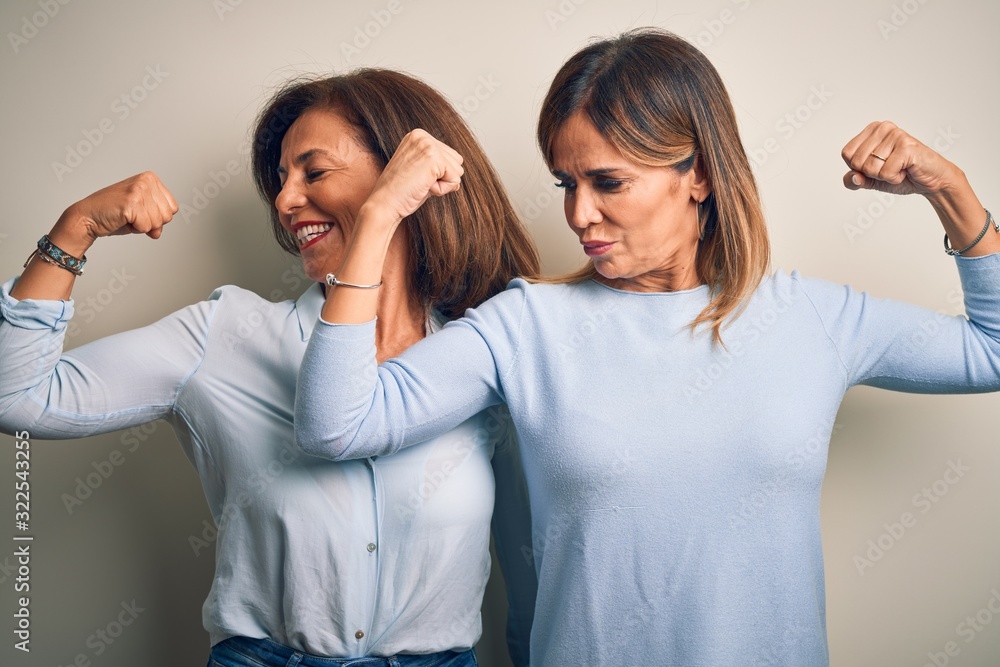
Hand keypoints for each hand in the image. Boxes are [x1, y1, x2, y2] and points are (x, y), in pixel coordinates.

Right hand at [52, 171, 177, 252]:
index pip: (173, 208)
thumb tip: (158, 232)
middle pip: (168, 215)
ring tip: (127, 217)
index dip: (158, 217)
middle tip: (132, 216)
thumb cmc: (113, 213)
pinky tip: (123, 219)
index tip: (141, 212)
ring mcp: (139, 190)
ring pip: (158, 222)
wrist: (88, 217)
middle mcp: (146, 180)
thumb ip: (157, 219)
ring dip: (142, 226)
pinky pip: (146, 226)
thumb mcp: (142, 213)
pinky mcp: (131, 202)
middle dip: (151, 222)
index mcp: (151, 179)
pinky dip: (135, 229)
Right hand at [361, 129, 463, 227]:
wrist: (384, 204)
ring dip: (442, 184)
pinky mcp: (433, 158)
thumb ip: (439, 167)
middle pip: (457, 161)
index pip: (450, 156)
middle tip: (418, 182)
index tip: (416, 177)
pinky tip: (423, 188)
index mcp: (418, 136)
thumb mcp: (421, 172)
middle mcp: (422, 135)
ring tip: (420, 184)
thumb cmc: (401, 192)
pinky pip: (455, 180)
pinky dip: (442, 190)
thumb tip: (459, 174)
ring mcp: (427, 145)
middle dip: (443, 178)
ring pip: (458, 170)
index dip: (438, 174)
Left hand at [841, 121, 962, 197]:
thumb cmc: (902, 175)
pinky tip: (906, 170)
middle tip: (891, 167)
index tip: (878, 165)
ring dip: (885, 176)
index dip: (859, 168)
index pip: (846, 154)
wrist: (931, 181)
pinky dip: (895, 178)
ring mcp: (895, 134)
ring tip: (900, 168)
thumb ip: (854, 180)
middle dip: (872, 173)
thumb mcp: (870, 180)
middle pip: (856, 162)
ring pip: (870, 168)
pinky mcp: (906, 146)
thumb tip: (853, 177)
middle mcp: (882, 127)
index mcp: (871, 130)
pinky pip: (886, 173)